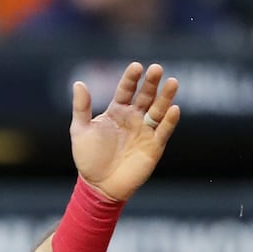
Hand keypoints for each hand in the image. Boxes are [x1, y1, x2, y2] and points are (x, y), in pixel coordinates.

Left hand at [70, 62, 179, 201]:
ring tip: (172, 82)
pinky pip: (164, 130)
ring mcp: (145, 131)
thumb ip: (81, 107)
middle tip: (157, 68)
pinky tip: (173, 109)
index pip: (126, 90)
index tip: (136, 66)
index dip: (131, 78)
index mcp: (116, 112)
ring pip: (158, 110)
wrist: (99, 185)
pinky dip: (169, 120)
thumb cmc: (88, 158)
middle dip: (151, 83)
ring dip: (166, 97)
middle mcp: (133, 118)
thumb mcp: (80, 130)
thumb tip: (79, 83)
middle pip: (145, 96)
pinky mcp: (154, 145)